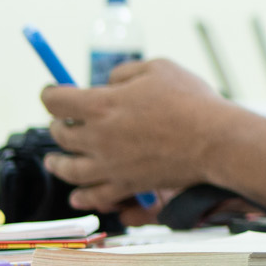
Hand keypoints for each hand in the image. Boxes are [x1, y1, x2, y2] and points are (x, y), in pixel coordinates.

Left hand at [40, 59, 230, 208]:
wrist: (216, 140)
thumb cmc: (191, 100)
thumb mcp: (158, 68)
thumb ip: (123, 73)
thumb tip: (107, 84)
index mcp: (101, 105)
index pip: (56, 101)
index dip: (49, 94)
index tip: (50, 92)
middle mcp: (97, 137)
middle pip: (60, 134)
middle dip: (56, 125)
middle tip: (61, 122)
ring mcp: (109, 165)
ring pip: (68, 169)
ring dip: (56, 162)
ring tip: (54, 160)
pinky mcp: (126, 185)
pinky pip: (94, 196)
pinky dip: (82, 197)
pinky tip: (77, 195)